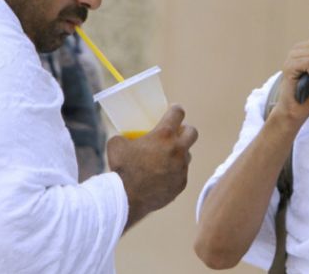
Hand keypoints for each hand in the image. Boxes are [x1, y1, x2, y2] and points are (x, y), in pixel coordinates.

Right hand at [107, 104, 198, 230]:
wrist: (126, 198)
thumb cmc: (121, 168)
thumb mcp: (117, 144)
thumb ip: (126, 137)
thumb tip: (126, 138)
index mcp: (164, 135)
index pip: (178, 113)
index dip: (176, 110)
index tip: (174, 110)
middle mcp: (177, 149)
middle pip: (192, 132)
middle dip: (185, 130)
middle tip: (176, 134)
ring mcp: (181, 167)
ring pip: (187, 155)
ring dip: (179, 153)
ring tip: (166, 158)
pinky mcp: (181, 183)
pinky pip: (181, 174)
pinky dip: (173, 173)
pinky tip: (162, 176)